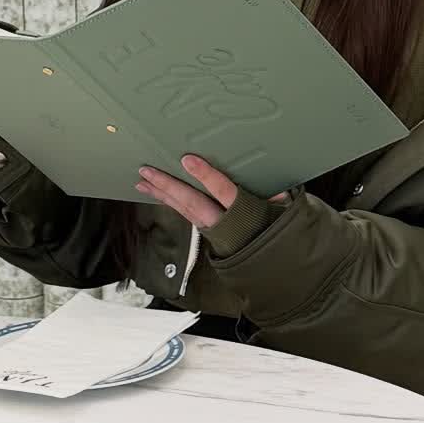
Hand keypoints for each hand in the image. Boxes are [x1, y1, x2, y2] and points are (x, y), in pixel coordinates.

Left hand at [136, 156, 287, 230]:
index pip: (224, 193)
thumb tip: (278, 189)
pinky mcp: (205, 229)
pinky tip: (154, 192)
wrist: (269, 262)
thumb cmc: (273, 228)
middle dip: (169, 185)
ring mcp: (211, 228)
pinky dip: (167, 201)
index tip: (188, 160)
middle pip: (192, 203)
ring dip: (161, 193)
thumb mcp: (281, 213)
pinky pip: (183, 213)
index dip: (206, 176)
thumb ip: (278, 199)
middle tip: (148, 170)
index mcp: (244, 214)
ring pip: (183, 209)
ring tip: (142, 180)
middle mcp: (223, 223)